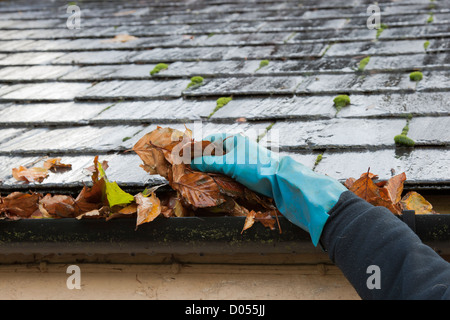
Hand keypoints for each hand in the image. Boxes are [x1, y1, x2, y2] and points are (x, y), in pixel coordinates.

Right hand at [191, 133, 347, 245]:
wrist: (280, 181)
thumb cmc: (255, 167)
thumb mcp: (229, 164)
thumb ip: (208, 162)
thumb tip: (190, 162)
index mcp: (233, 139)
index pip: (208, 140)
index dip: (194, 147)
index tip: (181, 155)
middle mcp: (236, 147)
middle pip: (212, 152)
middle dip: (200, 159)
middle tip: (185, 168)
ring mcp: (241, 159)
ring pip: (219, 163)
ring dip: (208, 169)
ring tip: (195, 176)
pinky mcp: (244, 171)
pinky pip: (226, 171)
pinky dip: (217, 175)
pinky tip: (211, 181)